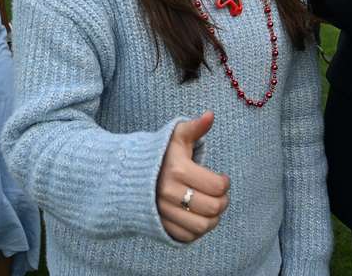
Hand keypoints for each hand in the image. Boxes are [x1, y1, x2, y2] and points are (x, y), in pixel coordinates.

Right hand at [156, 111, 229, 242]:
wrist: (127, 175)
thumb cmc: (159, 153)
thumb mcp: (175, 136)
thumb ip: (195, 127)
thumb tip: (210, 115)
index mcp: (177, 170)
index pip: (217, 186)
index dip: (225, 183)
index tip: (221, 178)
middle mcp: (169, 194)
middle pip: (213, 208)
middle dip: (222, 201)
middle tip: (220, 195)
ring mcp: (163, 212)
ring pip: (203, 226)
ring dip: (213, 218)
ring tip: (211, 207)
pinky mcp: (160, 226)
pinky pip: (188, 237)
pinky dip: (197, 230)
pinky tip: (197, 216)